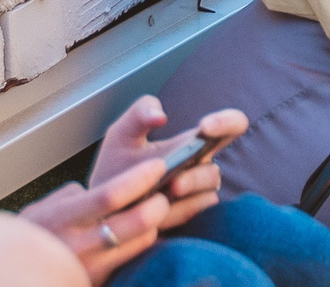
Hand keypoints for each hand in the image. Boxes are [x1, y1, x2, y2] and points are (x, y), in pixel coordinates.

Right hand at [21, 157, 170, 285]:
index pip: (110, 195)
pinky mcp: (98, 280)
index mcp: (62, 219)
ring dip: (152, 225)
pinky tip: (136, 234)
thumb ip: (74, 196)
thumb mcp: (42, 209)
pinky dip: (139, 243)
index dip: (140, 178)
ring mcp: (91, 267)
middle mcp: (79, 245)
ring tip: (150, 213)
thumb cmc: (29, 237)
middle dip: (158, 203)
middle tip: (162, 193)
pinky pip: (132, 258)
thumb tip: (104, 189)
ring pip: (143, 241)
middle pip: (139, 222)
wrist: (13, 275)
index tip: (157, 166)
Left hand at [87, 96, 242, 230]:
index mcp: (191, 143)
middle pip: (215, 169)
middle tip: (174, 183)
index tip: (203, 126)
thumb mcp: (121, 135)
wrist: (97, 210)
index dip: (228, 122)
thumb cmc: (115, 169)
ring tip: (163, 196)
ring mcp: (196, 194)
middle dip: (197, 175)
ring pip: (208, 191)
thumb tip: (161, 116)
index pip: (231, 126)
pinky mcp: (188, 216)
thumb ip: (139, 113)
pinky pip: (197, 213)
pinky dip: (179, 212)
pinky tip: (157, 214)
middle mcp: (200, 167)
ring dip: (188, 193)